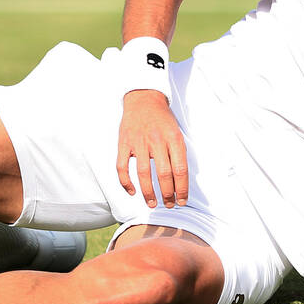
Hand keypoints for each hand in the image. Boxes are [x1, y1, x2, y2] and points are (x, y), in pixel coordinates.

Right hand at [116, 89, 187, 208]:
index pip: (180, 169)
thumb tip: (182, 180)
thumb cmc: (163, 119)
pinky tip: (132, 192)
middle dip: (167, 194)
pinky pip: (122, 166)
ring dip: (148, 192)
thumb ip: (179, 153)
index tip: (182, 200)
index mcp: (174, 138)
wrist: (143, 98)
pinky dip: (126, 182)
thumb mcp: (178, 132)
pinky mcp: (124, 142)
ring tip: (152, 203)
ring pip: (143, 173)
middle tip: (168, 204)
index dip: (181, 188)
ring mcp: (138, 142)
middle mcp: (157, 140)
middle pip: (163, 174)